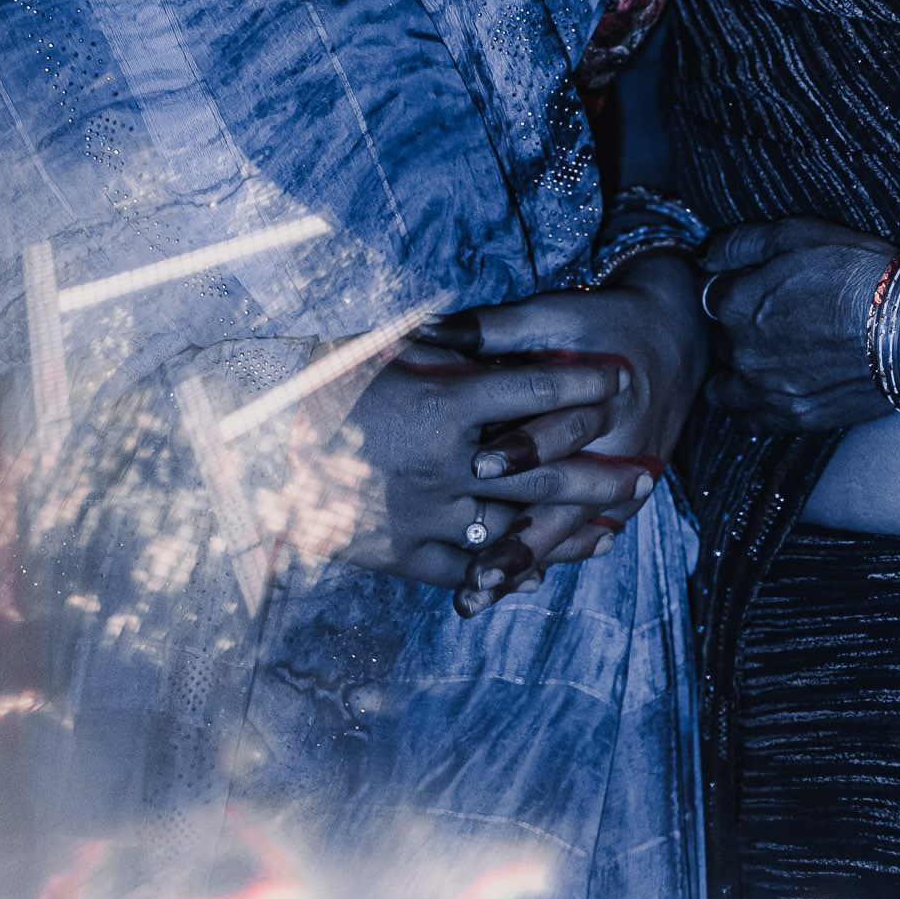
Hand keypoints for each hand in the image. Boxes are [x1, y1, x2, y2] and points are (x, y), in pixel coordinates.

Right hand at [342, 341, 650, 614]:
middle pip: (544, 467)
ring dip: (571, 527)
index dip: (584, 384)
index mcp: (443, 401)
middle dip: (601, 470)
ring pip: (517, 525)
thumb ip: (446, 346)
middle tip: (647, 471)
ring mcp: (427, 514)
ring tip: (615, 525)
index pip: (534, 390)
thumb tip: (488, 330)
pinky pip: (470, 568)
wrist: (252, 448)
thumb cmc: (319, 382)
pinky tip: (542, 568)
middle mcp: (445, 463)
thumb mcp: (385, 347)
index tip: (620, 377)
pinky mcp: (404, 555)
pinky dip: (510, 568)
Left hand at [433, 259, 705, 579]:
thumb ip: (498, 328)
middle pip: (566, 501)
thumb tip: (436, 330)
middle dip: (519, 538)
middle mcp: (619, 447)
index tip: (476, 466)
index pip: (562, 427)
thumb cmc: (605, 321)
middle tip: (473, 571)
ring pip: (570, 531)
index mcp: (606, 397)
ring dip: (524, 564)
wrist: (676, 336)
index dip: (522, 446)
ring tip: (474, 597)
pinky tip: (508, 589)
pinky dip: (546, 560)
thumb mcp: (558, 314)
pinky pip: (583, 535)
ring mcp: (626, 479)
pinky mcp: (625, 497)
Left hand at [700, 218, 899, 430]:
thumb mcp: (799, 234)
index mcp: (736, 304)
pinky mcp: (794, 418)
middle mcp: (741, 352)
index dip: (732, 286)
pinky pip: (750, 422)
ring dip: (734, 373)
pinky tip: (771, 391)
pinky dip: (753, 408)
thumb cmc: (860, 274)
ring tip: (762, 359)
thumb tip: (707, 255)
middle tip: (767, 319)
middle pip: (717, 341)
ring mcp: (766, 390)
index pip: (709, 295)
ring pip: (723, 389)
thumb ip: (742, 243)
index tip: (752, 284)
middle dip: (733, 330)